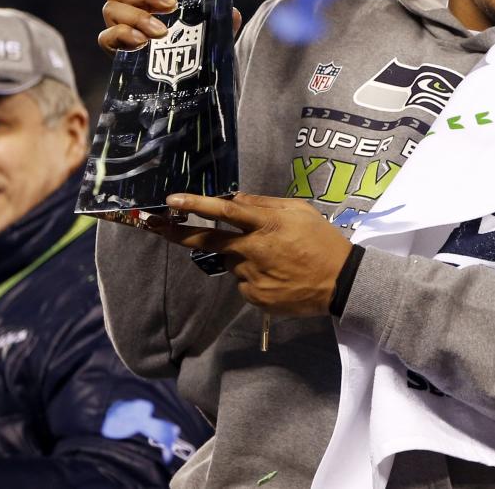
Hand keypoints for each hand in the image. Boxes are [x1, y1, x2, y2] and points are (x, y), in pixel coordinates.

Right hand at [99, 0, 241, 54]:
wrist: (181, 85)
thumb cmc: (192, 51)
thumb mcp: (210, 35)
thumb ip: (221, 24)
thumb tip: (234, 12)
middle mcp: (125, 8)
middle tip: (172, 4)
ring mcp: (116, 27)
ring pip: (112, 9)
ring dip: (137, 16)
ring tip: (161, 31)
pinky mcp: (113, 50)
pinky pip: (106, 37)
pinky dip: (122, 35)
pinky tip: (141, 42)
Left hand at [150, 192, 352, 317]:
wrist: (340, 282)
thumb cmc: (322, 240)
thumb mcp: (300, 211)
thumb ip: (265, 204)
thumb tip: (235, 199)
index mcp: (266, 225)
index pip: (225, 211)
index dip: (197, 204)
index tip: (172, 200)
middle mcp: (252, 250)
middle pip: (208, 240)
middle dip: (177, 232)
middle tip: (155, 225)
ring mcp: (251, 276)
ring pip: (233, 261)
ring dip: (243, 256)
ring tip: (275, 258)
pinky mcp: (253, 296)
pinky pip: (244, 281)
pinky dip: (254, 275)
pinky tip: (277, 275)